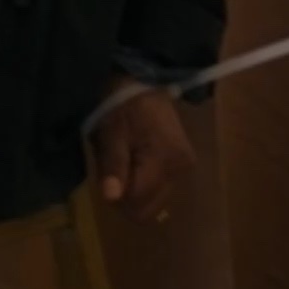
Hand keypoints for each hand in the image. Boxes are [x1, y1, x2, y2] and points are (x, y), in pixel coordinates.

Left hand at [90, 76, 195, 224]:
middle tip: (112, 168)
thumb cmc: (120, 104)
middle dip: (126, 195)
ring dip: (135, 188)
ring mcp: (184, 167)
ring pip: (155, 200)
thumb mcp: (110, 134)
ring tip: (123, 159)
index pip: (139, 203)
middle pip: (150, 207)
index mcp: (164, 160)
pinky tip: (135, 159)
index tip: (104, 177)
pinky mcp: (183, 163)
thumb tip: (111, 198)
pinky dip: (144, 181)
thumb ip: (113, 167)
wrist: (141, 81)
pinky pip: (160, 187)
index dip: (116, 197)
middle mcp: (181, 169)